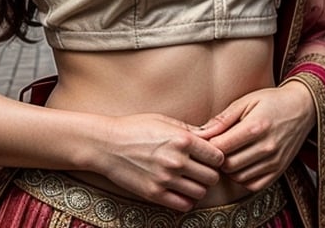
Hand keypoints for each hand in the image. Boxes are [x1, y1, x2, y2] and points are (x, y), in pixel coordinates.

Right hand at [95, 113, 223, 210]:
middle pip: (212, 177)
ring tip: (188, 178)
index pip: (217, 157)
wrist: (107, 144)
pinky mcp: (155, 194)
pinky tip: (178, 189)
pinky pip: (184, 205)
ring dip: (198, 186)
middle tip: (199, 168)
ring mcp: (166, 179)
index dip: (215, 157)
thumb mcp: (163, 120)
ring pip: (200, 192)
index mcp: (182, 140)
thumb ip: (190, 130)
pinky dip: (186, 199)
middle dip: (209, 173)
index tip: (208, 156)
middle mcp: (177, 161)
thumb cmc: (135, 128)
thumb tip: (212, 136)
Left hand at [197, 81, 315, 190]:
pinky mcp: (279, 171)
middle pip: (228, 164)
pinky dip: (242, 178)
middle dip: (216, 157)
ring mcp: (275, 161)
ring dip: (228, 168)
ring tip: (227, 152)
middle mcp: (267, 147)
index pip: (221, 147)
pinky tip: (240, 163)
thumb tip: (200, 133)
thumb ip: (222, 119)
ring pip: (239, 177)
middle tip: (215, 146)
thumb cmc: (270, 101)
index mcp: (256, 127)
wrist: (302, 108)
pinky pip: (253, 185)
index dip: (208, 144)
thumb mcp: (245, 101)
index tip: (205, 138)